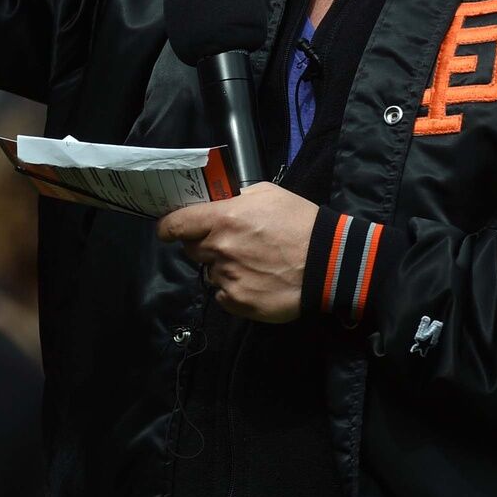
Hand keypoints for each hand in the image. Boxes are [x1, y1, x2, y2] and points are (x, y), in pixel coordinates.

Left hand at [156, 183, 316, 322]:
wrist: (328, 263)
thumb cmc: (300, 222)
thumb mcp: (268, 194)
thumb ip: (235, 198)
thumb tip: (216, 203)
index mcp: (222, 218)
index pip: (175, 225)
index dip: (168, 227)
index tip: (168, 231)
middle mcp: (219, 249)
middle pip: (192, 249)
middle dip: (204, 245)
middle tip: (230, 243)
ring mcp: (227, 278)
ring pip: (210, 272)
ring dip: (223, 267)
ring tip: (252, 263)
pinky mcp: (238, 302)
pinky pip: (223, 295)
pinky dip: (234, 288)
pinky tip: (256, 280)